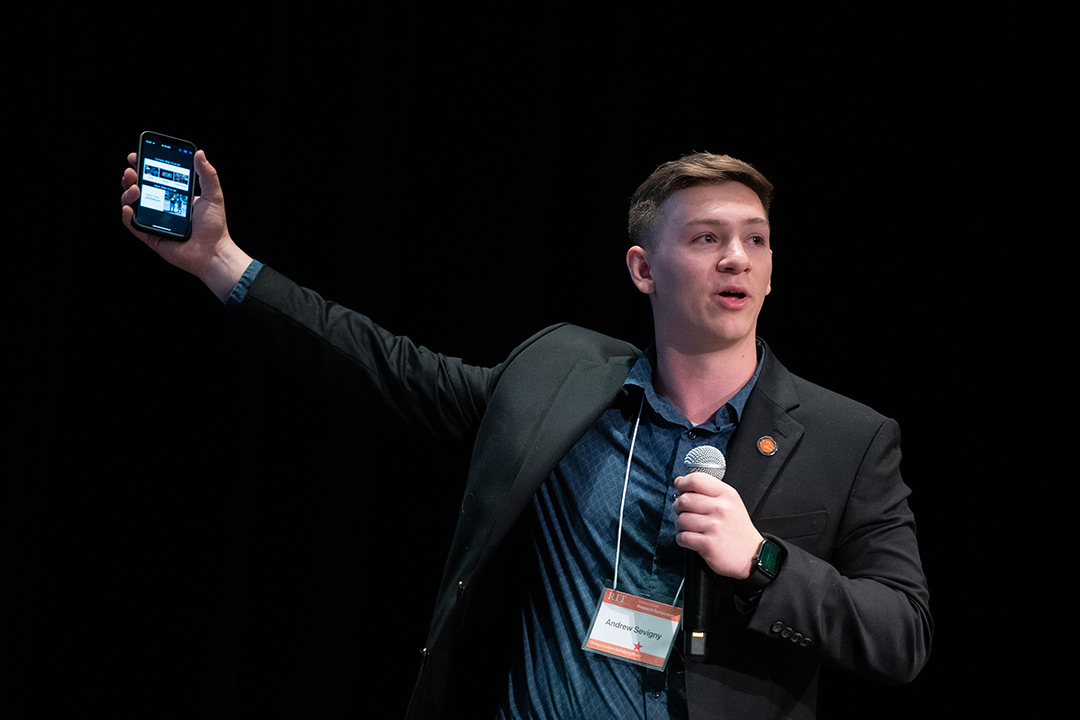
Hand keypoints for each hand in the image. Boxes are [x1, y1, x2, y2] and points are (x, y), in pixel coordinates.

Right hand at [121, 150, 251, 301]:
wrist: (213, 253)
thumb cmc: (215, 227)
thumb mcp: (213, 196)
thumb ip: (207, 175)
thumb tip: (199, 153)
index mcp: (173, 196)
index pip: (154, 177)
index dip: (143, 166)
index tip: (136, 156)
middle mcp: (161, 207)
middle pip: (138, 188)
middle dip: (130, 177)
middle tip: (131, 171)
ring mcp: (154, 221)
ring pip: (132, 204)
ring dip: (127, 193)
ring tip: (135, 188)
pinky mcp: (150, 236)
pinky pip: (133, 225)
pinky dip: (126, 216)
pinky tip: (128, 207)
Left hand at [673, 472, 763, 578]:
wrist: (751, 554)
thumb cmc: (736, 527)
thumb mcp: (730, 502)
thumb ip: (707, 490)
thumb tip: (679, 481)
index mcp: (726, 494)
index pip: (696, 480)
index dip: (683, 484)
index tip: (680, 489)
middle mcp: (721, 508)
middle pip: (684, 500)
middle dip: (679, 507)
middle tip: (685, 512)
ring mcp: (715, 526)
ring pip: (681, 519)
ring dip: (680, 525)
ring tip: (690, 528)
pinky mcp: (708, 544)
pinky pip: (682, 537)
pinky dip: (682, 539)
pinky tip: (691, 538)